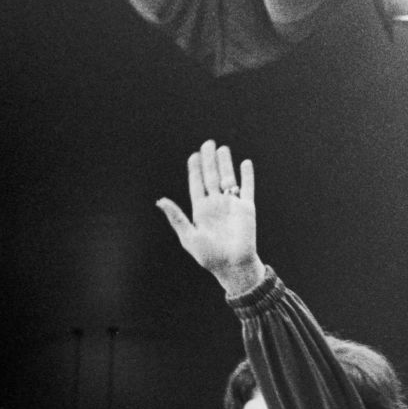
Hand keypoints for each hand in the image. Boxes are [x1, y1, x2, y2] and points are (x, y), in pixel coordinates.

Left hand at [156, 141, 264, 296]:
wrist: (233, 265)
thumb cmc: (209, 256)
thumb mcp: (188, 236)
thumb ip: (176, 217)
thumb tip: (160, 200)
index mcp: (201, 210)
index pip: (197, 184)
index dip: (195, 170)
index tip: (193, 155)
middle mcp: (216, 205)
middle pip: (211, 177)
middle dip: (209, 160)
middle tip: (207, 143)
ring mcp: (232, 205)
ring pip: (228, 179)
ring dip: (225, 164)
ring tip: (222, 148)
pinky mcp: (247, 209)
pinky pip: (247, 188)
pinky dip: (247, 176)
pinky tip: (245, 163)